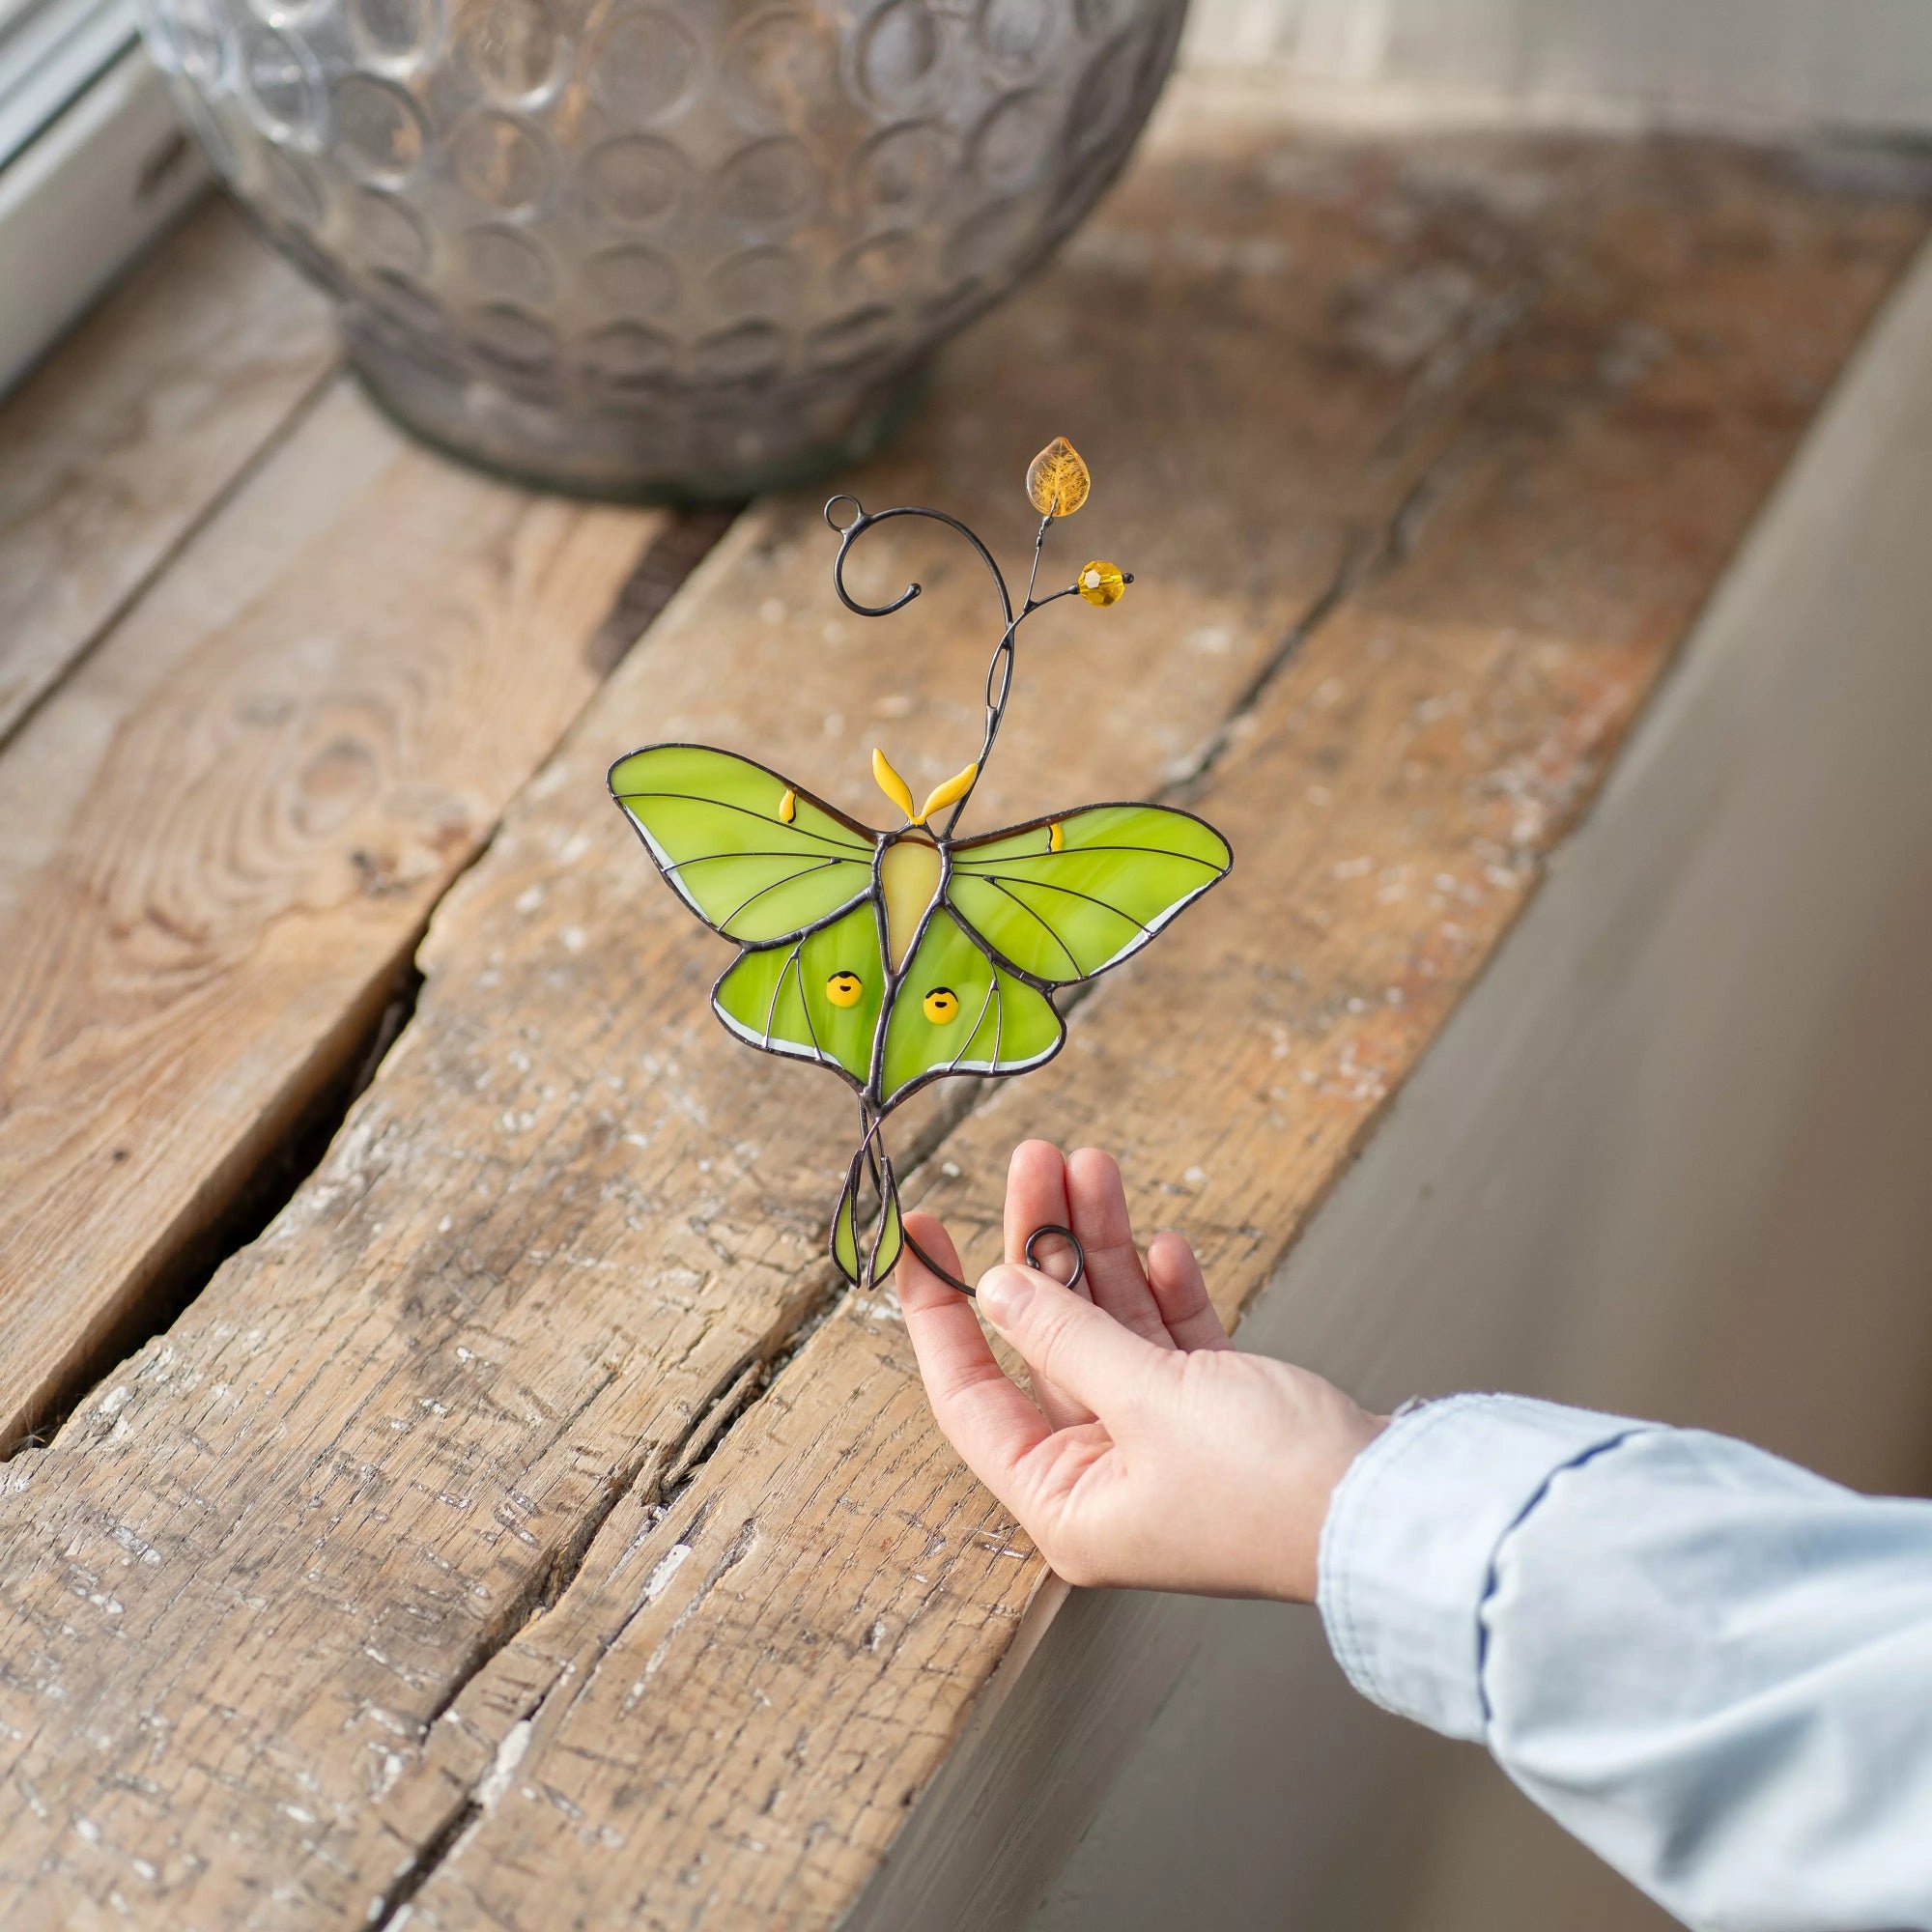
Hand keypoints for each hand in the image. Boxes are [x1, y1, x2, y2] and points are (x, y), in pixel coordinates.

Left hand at [897, 1141, 1384, 1601]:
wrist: (1394, 1511)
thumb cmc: (1274, 1489)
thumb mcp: (1148, 1397)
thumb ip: (1067, 1335)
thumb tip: (998, 1287)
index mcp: (1066, 1503)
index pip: (969, 1395)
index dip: (938, 1311)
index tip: (923, 1237)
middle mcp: (1105, 1479)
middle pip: (1045, 1340)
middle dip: (1040, 1245)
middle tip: (1034, 1163)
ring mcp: (1162, 1446)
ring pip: (1109, 1326)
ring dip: (1102, 1247)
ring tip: (1093, 1168)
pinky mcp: (1219, 1418)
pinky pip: (1169, 1341)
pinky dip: (1162, 1290)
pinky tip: (1161, 1245)